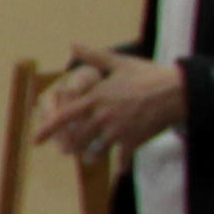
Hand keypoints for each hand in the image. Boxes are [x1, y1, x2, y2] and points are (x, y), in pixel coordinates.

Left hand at [38, 46, 184, 158]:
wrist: (177, 90)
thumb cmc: (148, 75)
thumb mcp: (120, 63)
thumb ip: (94, 56)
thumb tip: (73, 44)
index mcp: (96, 98)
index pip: (64, 116)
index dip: (47, 129)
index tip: (35, 140)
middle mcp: (102, 116)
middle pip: (77, 139)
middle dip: (71, 147)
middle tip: (68, 150)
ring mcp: (117, 131)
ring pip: (95, 152)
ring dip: (92, 157)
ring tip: (90, 159)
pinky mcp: (133, 141)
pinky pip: (122, 159)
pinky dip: (122, 164)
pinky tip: (122, 169)